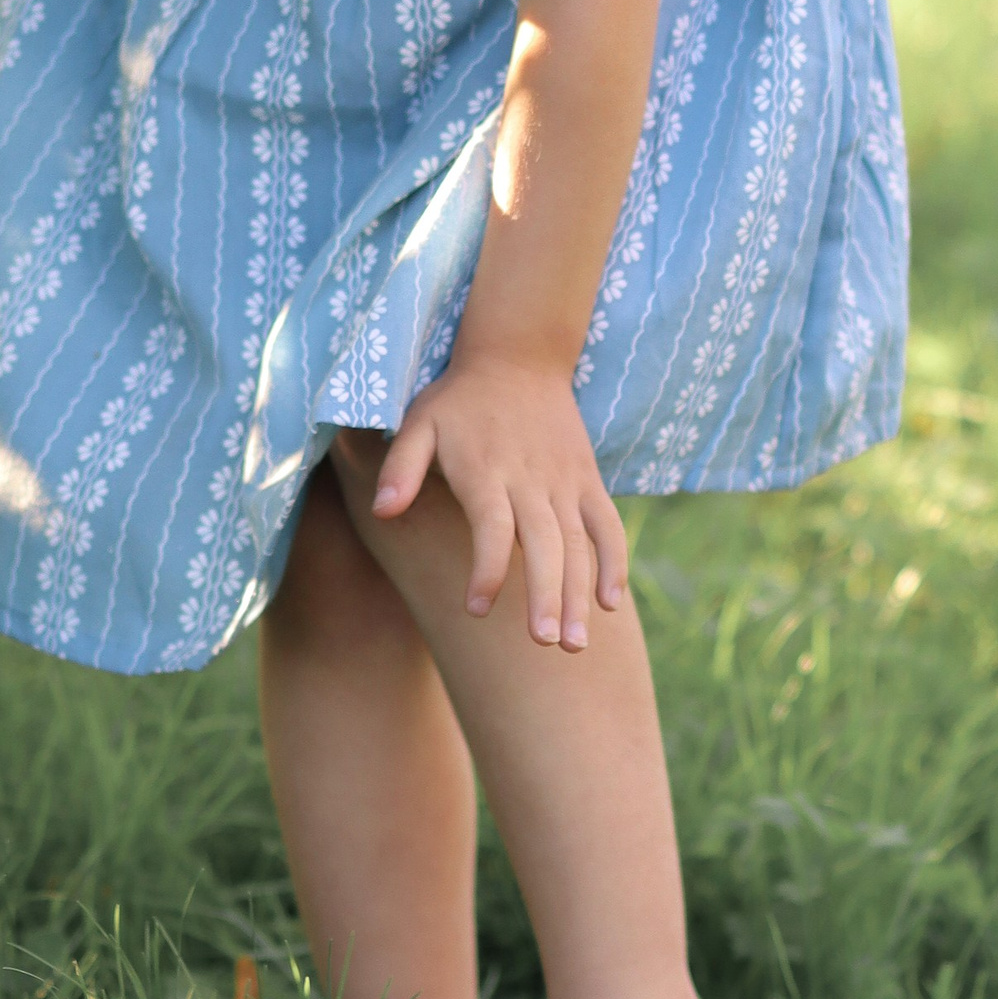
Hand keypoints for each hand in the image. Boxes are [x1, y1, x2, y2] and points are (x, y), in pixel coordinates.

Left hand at [370, 353, 628, 651]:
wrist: (519, 354)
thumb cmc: (459, 398)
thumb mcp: (419, 422)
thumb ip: (401, 467)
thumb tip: (383, 511)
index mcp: (487, 471)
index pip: (492, 528)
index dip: (486, 569)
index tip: (476, 609)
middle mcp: (530, 480)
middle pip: (544, 544)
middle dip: (545, 595)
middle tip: (544, 644)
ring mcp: (565, 481)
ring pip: (579, 544)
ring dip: (578, 594)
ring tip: (574, 644)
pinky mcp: (588, 479)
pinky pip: (607, 526)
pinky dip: (614, 562)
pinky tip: (609, 603)